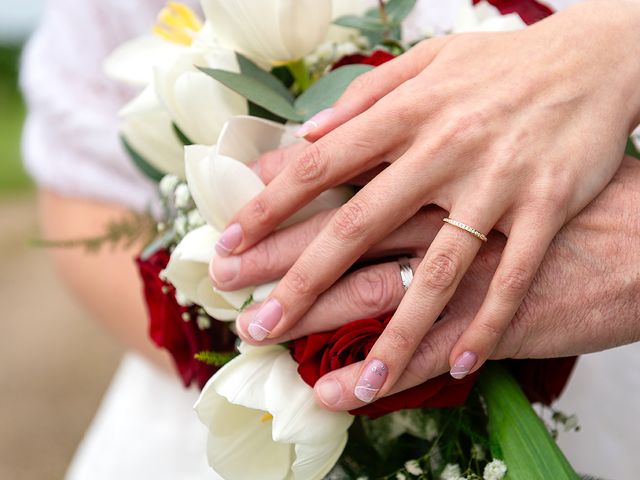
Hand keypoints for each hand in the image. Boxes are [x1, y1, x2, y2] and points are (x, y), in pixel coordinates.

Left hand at [214, 1, 639, 403]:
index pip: (320, 168)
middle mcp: (443, 152)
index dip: (269, 209)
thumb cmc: (505, 65)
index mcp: (409, 114)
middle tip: (254, 323)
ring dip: (393, 333)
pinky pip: (511, 280)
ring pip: (433, 273)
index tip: (229, 244)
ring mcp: (495, 185)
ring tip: (357, 383)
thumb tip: (309, 135)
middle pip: (357, 227)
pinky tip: (455, 366)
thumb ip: (366, 97)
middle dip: (300, 281)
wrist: (594, 63)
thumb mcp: (428, 61)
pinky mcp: (544, 211)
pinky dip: (484, 326)